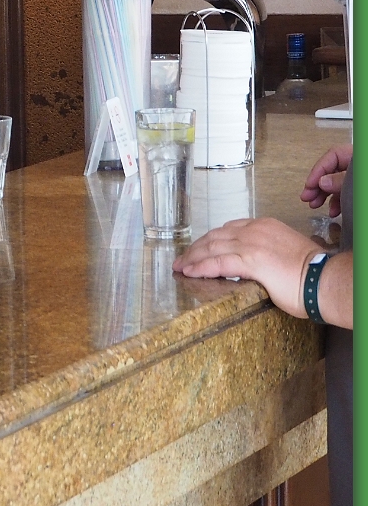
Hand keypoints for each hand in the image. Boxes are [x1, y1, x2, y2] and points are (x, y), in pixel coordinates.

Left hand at [172, 217, 323, 317]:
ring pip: (212, 248)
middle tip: (182, 259)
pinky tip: (190, 272)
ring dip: (192, 258)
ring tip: (181, 267)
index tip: (198, 249)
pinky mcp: (251, 261)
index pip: (227, 229)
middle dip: (195, 249)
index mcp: (263, 226)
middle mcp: (255, 230)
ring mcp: (251, 244)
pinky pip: (218, 262)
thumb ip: (262, 251)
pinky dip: (200, 267)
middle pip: (214, 236)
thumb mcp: (281, 251)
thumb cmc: (309, 273)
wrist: (324, 280)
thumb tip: (250, 262)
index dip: (208, 240)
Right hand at [301, 144, 352, 215]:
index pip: (333, 156)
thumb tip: (321, 183)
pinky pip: (347, 192)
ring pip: (338, 183)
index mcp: (355, 155)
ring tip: (315, 206)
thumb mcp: (357, 181)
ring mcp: (358, 178)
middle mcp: (356, 165)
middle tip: (306, 198)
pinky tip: (333, 212)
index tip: (309, 186)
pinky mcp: (360, 190)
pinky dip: (338, 202)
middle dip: (318, 185)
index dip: (318, 170)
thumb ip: (341, 180)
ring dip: (325, 195)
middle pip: (333, 170)